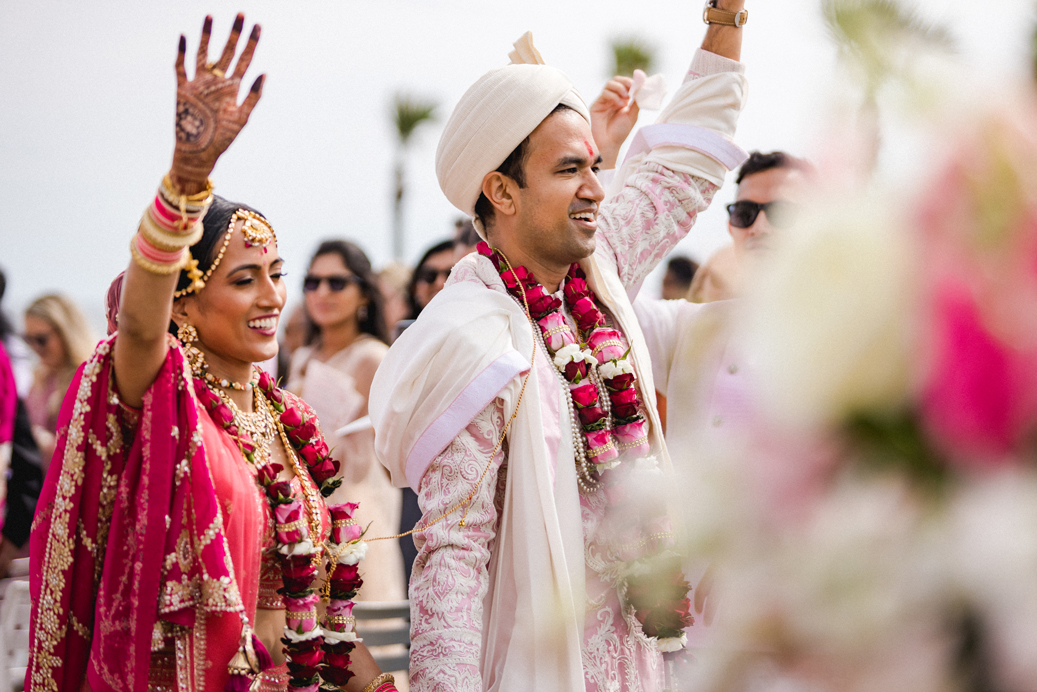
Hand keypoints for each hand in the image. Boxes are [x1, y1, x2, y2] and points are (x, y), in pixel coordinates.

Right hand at [170, 14, 264, 193]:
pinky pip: (181, 67)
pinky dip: (182, 52)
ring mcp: (199, 83)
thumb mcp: (242, 117)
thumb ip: (253, 95)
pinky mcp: (183, 89)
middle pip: (227, 51)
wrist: (200, 152)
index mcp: (233, 88)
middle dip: (235, 33)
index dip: (251, 43)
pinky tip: (185, 37)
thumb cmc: (223, 138)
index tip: (258, 26)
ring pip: (203, 53)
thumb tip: (264, 73)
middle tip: (242, 14)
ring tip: (210, 16)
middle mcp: (217, 82)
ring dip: (207, 35)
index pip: (245, 60)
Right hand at [590, 76, 639, 169]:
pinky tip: (618, 104)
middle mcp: (612, 98)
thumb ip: (637, 100)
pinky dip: (614, 96)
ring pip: (610, 84)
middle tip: (631, 89)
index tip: (639, 83)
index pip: (625, 83)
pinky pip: (605, 93)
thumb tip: (642, 85)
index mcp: (621, 100)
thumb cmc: (620, 132)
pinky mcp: (597, 104)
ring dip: (619, 88)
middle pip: (616, 80)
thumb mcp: (633, 115)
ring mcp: (604, 101)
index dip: (632, 81)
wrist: (609, 144)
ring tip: (626, 98)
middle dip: (625, 82)